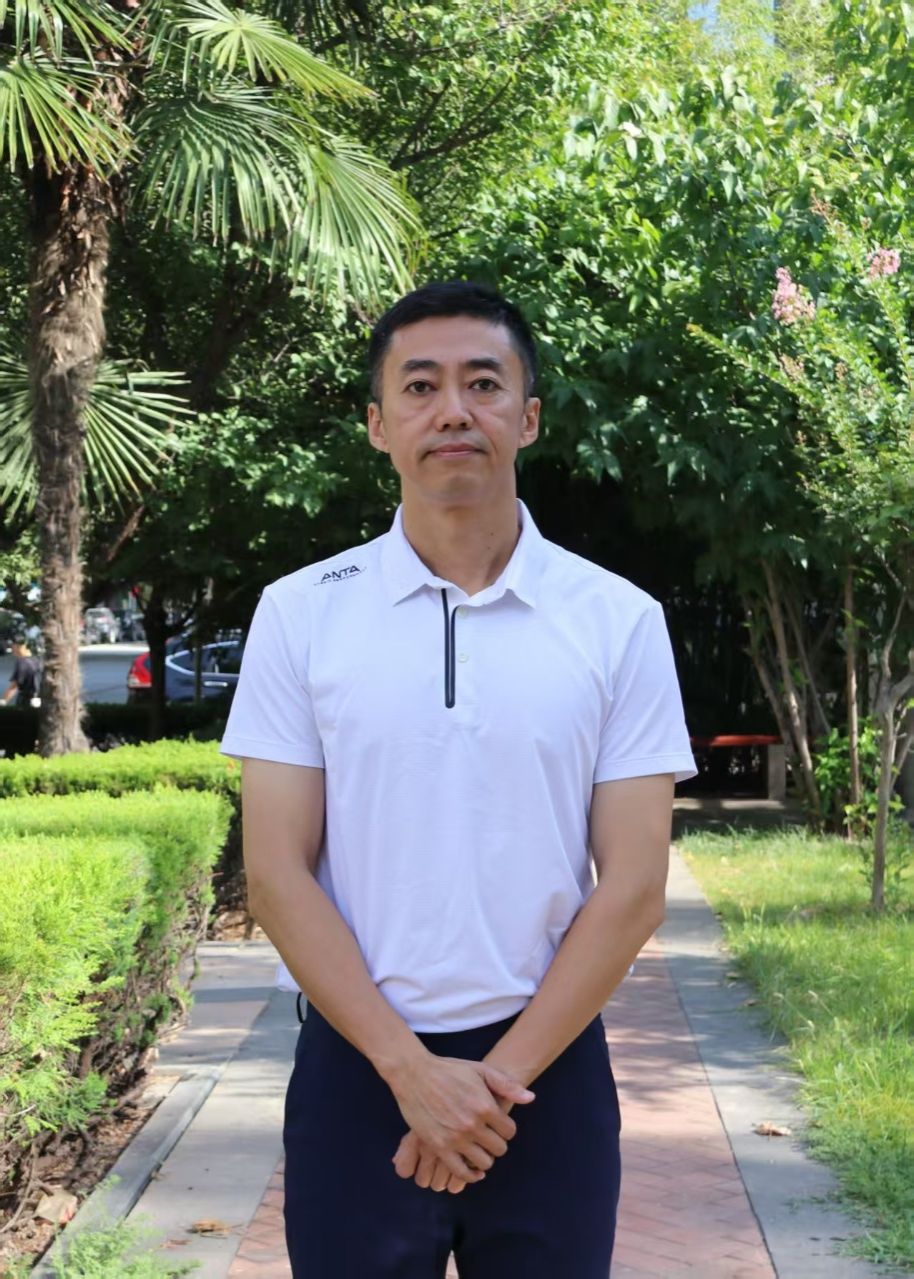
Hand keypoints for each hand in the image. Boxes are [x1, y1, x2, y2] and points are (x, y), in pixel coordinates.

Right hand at [388, 1055, 533, 1184]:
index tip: (498, 1126)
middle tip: (488, 1137)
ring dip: (484, 1158)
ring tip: (478, 1148)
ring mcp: (456, 1138)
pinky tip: (471, 1169)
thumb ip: (507, 1085)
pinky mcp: (439, 1147)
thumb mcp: (480, 1070)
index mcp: (485, 1105)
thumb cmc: (449, 1070)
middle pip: (499, 1149)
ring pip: (483, 1163)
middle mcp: (473, 1124)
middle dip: (496, 1143)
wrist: (414, 1074)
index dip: (506, 1129)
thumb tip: (531, 1099)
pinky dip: (470, 1176)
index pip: (509, 1131)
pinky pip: (461, 1173)